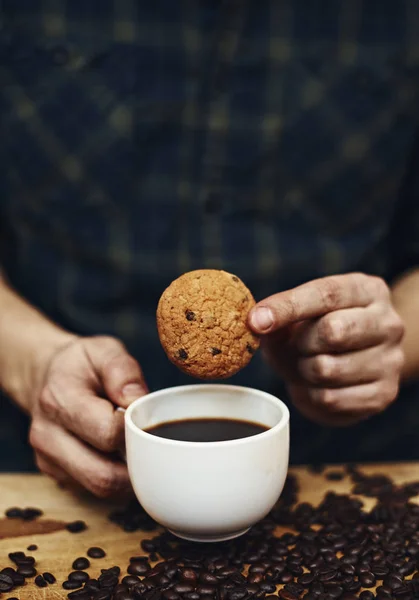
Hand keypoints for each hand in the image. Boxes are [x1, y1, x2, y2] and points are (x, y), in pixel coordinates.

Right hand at [29, 336, 147, 496]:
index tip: (148, 417)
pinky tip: (122, 455)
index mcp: (60, 399)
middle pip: (103, 474)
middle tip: (155, 445)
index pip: (107, 432)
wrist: (48, 376)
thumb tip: (138, 401)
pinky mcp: (54, 474)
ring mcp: (48, 459)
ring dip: (129, 476)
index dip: (137, 429)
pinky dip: (116, 479)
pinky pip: (94, 491)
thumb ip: (123, 370)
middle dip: (137, 464)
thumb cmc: (82, 365)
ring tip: (141, 450)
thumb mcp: (104, 350)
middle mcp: (47, 435)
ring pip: (100, 489)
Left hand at [249, 273, 404, 425]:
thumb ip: (278, 315)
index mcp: (367, 290)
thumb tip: (258, 322)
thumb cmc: (318, 330)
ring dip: (302, 371)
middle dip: (299, 343)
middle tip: (293, 347)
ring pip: (327, 369)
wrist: (353, 362)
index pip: (327, 294)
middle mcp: (388, 323)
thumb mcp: (298, 315)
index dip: (287, 307)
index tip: (256, 320)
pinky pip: (330, 399)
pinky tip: (314, 386)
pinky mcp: (384, 394)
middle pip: (332, 331)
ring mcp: (391, 360)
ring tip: (304, 366)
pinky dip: (310, 394)